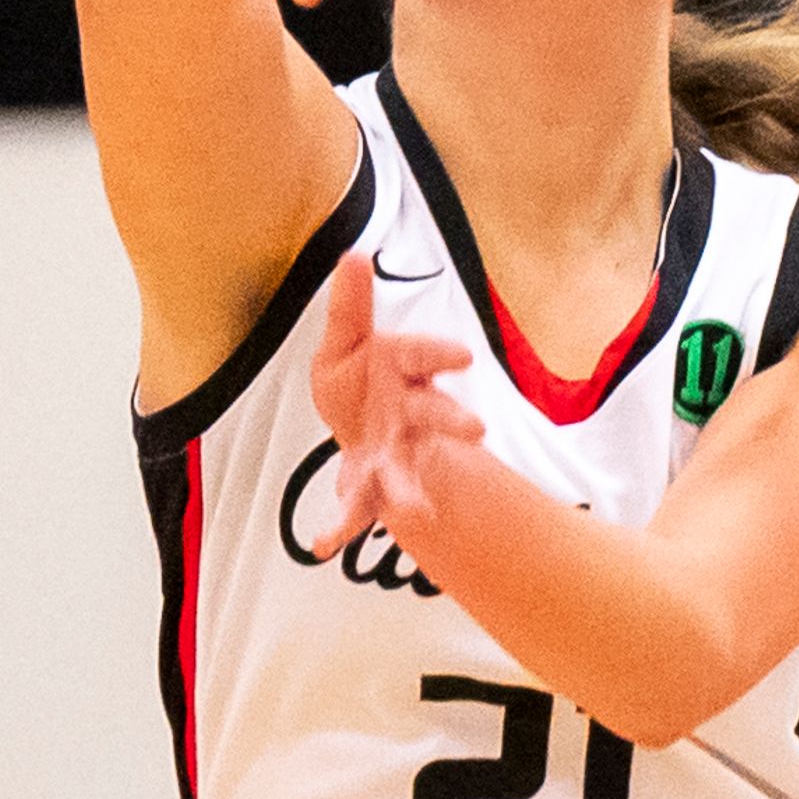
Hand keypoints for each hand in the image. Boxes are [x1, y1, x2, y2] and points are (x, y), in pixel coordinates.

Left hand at [309, 255, 483, 542]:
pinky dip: (342, 526)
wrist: (361, 428)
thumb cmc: (359, 379)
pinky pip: (358, 508)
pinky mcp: (371, 484)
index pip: (422, 356)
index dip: (439, 353)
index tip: (463, 356)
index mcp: (401, 370)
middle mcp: (406, 413)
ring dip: (412, 488)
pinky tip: (321, 544)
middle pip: (433, 414)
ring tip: (415, 511)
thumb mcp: (347, 339)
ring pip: (408, 467)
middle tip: (477, 432)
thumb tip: (351, 253)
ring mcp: (393, 451)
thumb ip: (350, 306)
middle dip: (452, 422)